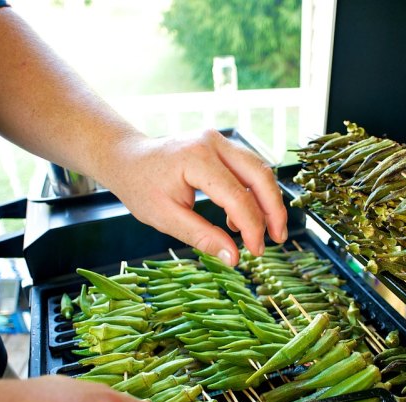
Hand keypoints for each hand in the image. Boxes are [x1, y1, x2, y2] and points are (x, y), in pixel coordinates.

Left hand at [101, 129, 288, 265]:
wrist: (126, 158)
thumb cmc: (140, 186)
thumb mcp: (165, 218)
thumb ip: (202, 236)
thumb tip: (234, 258)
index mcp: (196, 159)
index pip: (237, 196)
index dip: (252, 227)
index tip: (255, 252)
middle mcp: (213, 143)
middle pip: (260, 175)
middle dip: (274, 210)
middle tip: (278, 239)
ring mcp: (219, 140)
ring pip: (259, 170)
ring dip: (267, 201)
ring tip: (264, 233)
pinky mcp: (222, 145)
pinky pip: (248, 168)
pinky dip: (253, 193)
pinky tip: (240, 219)